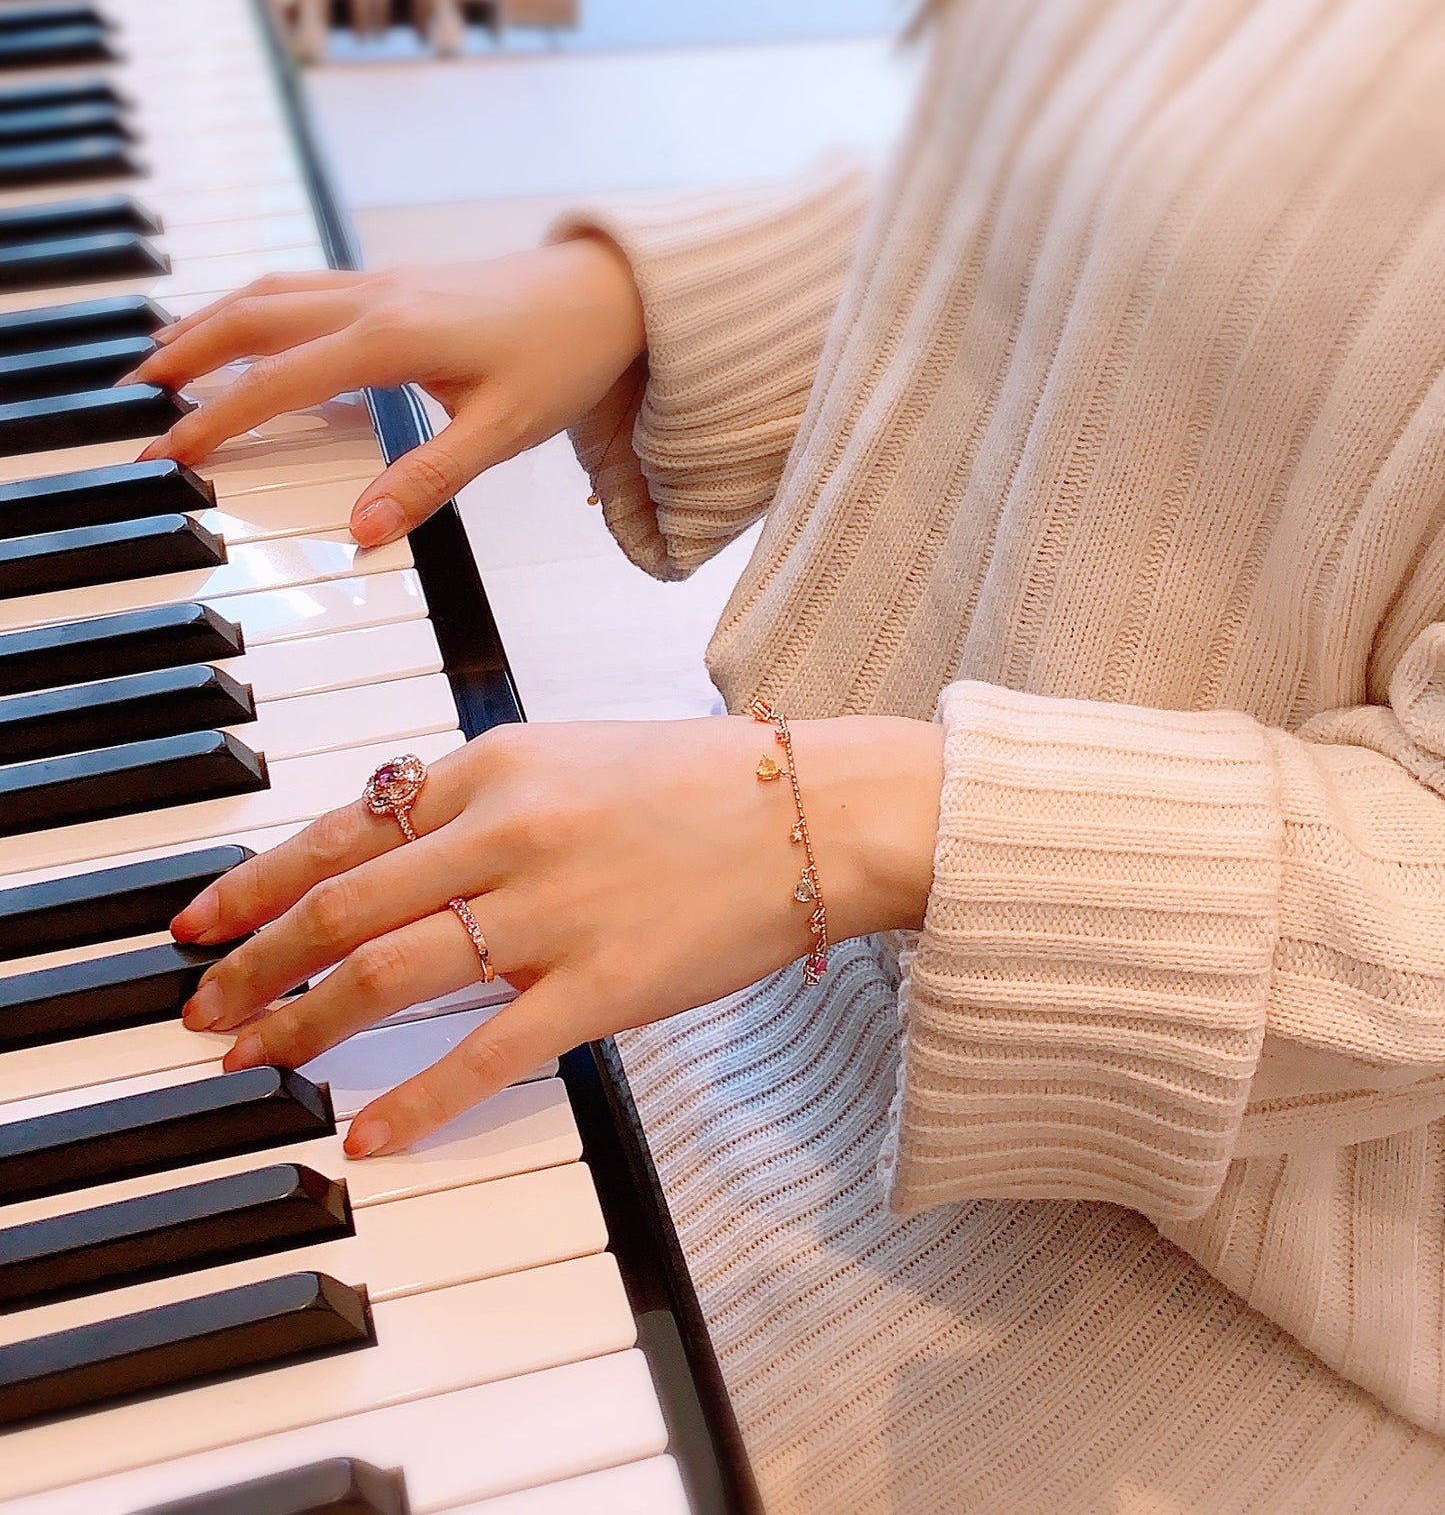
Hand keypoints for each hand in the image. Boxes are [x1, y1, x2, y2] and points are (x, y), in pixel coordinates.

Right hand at [126, 237, 645, 542]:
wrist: (615, 290)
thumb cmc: (567, 355)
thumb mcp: (504, 431)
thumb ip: (427, 481)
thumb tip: (358, 531)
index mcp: (394, 336)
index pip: (277, 380)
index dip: (215, 419)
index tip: (166, 452)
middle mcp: (376, 299)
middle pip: (251, 318)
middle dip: (184, 355)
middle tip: (132, 398)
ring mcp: (382, 284)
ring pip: (270, 293)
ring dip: (210, 323)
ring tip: (162, 361)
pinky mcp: (395, 284)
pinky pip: (301, 289)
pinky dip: (253, 310)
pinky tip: (241, 335)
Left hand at [173, 714, 944, 1156]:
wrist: (818, 811)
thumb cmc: (701, 781)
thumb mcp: (567, 755)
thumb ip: (478, 800)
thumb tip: (386, 847)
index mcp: (493, 765)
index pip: (343, 828)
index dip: (258, 882)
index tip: (201, 922)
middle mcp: (505, 831)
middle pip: (343, 905)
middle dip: (254, 962)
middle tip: (201, 1008)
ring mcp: (549, 911)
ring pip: (389, 974)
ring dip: (304, 1024)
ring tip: (254, 1062)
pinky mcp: (600, 986)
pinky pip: (485, 1054)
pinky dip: (414, 1100)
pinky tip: (366, 1135)